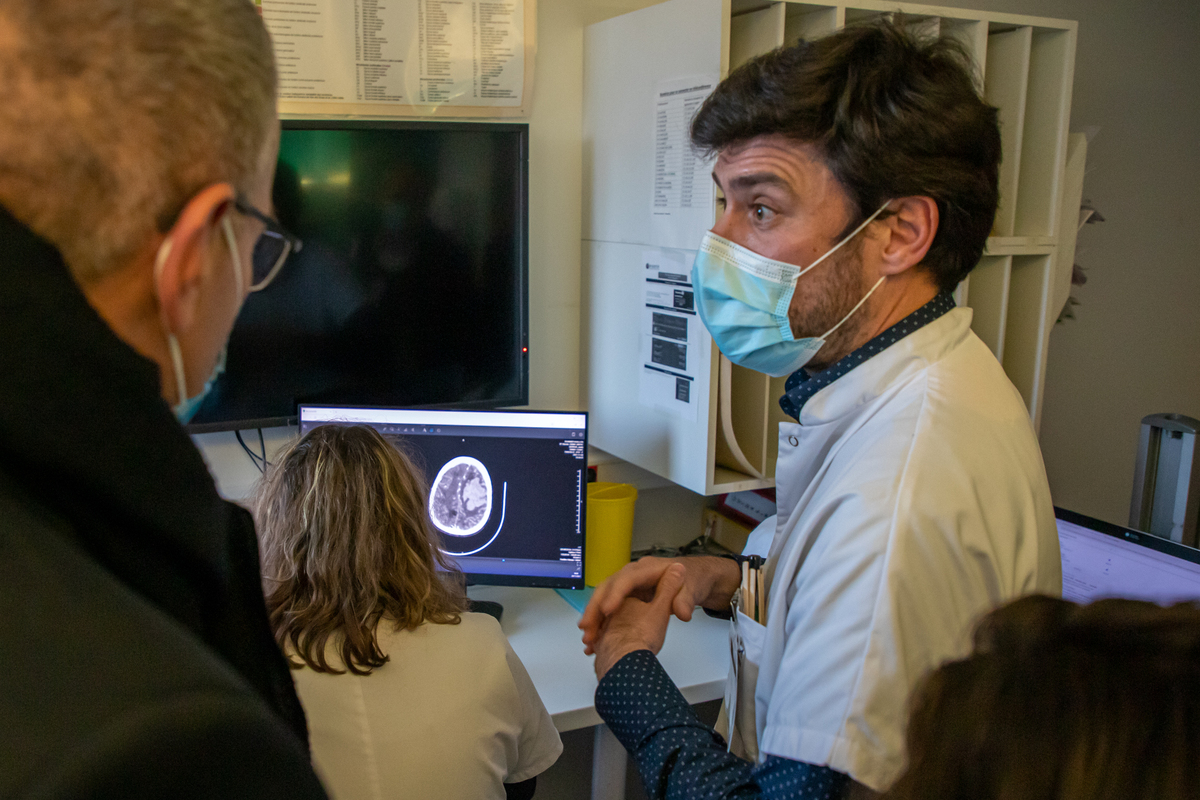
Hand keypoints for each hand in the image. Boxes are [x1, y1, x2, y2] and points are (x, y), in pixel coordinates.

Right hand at [590, 562, 685, 679]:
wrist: (692, 579)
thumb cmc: (691, 581)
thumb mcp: (693, 590)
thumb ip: (685, 601)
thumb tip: (683, 611)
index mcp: (648, 569)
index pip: (627, 579)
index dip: (616, 594)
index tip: (608, 610)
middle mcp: (633, 574)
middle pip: (608, 587)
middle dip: (595, 607)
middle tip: (588, 628)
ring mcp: (627, 585)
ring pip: (603, 598)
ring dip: (593, 618)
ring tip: (588, 639)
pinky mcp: (625, 597)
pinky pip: (607, 608)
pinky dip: (599, 624)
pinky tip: (594, 641)